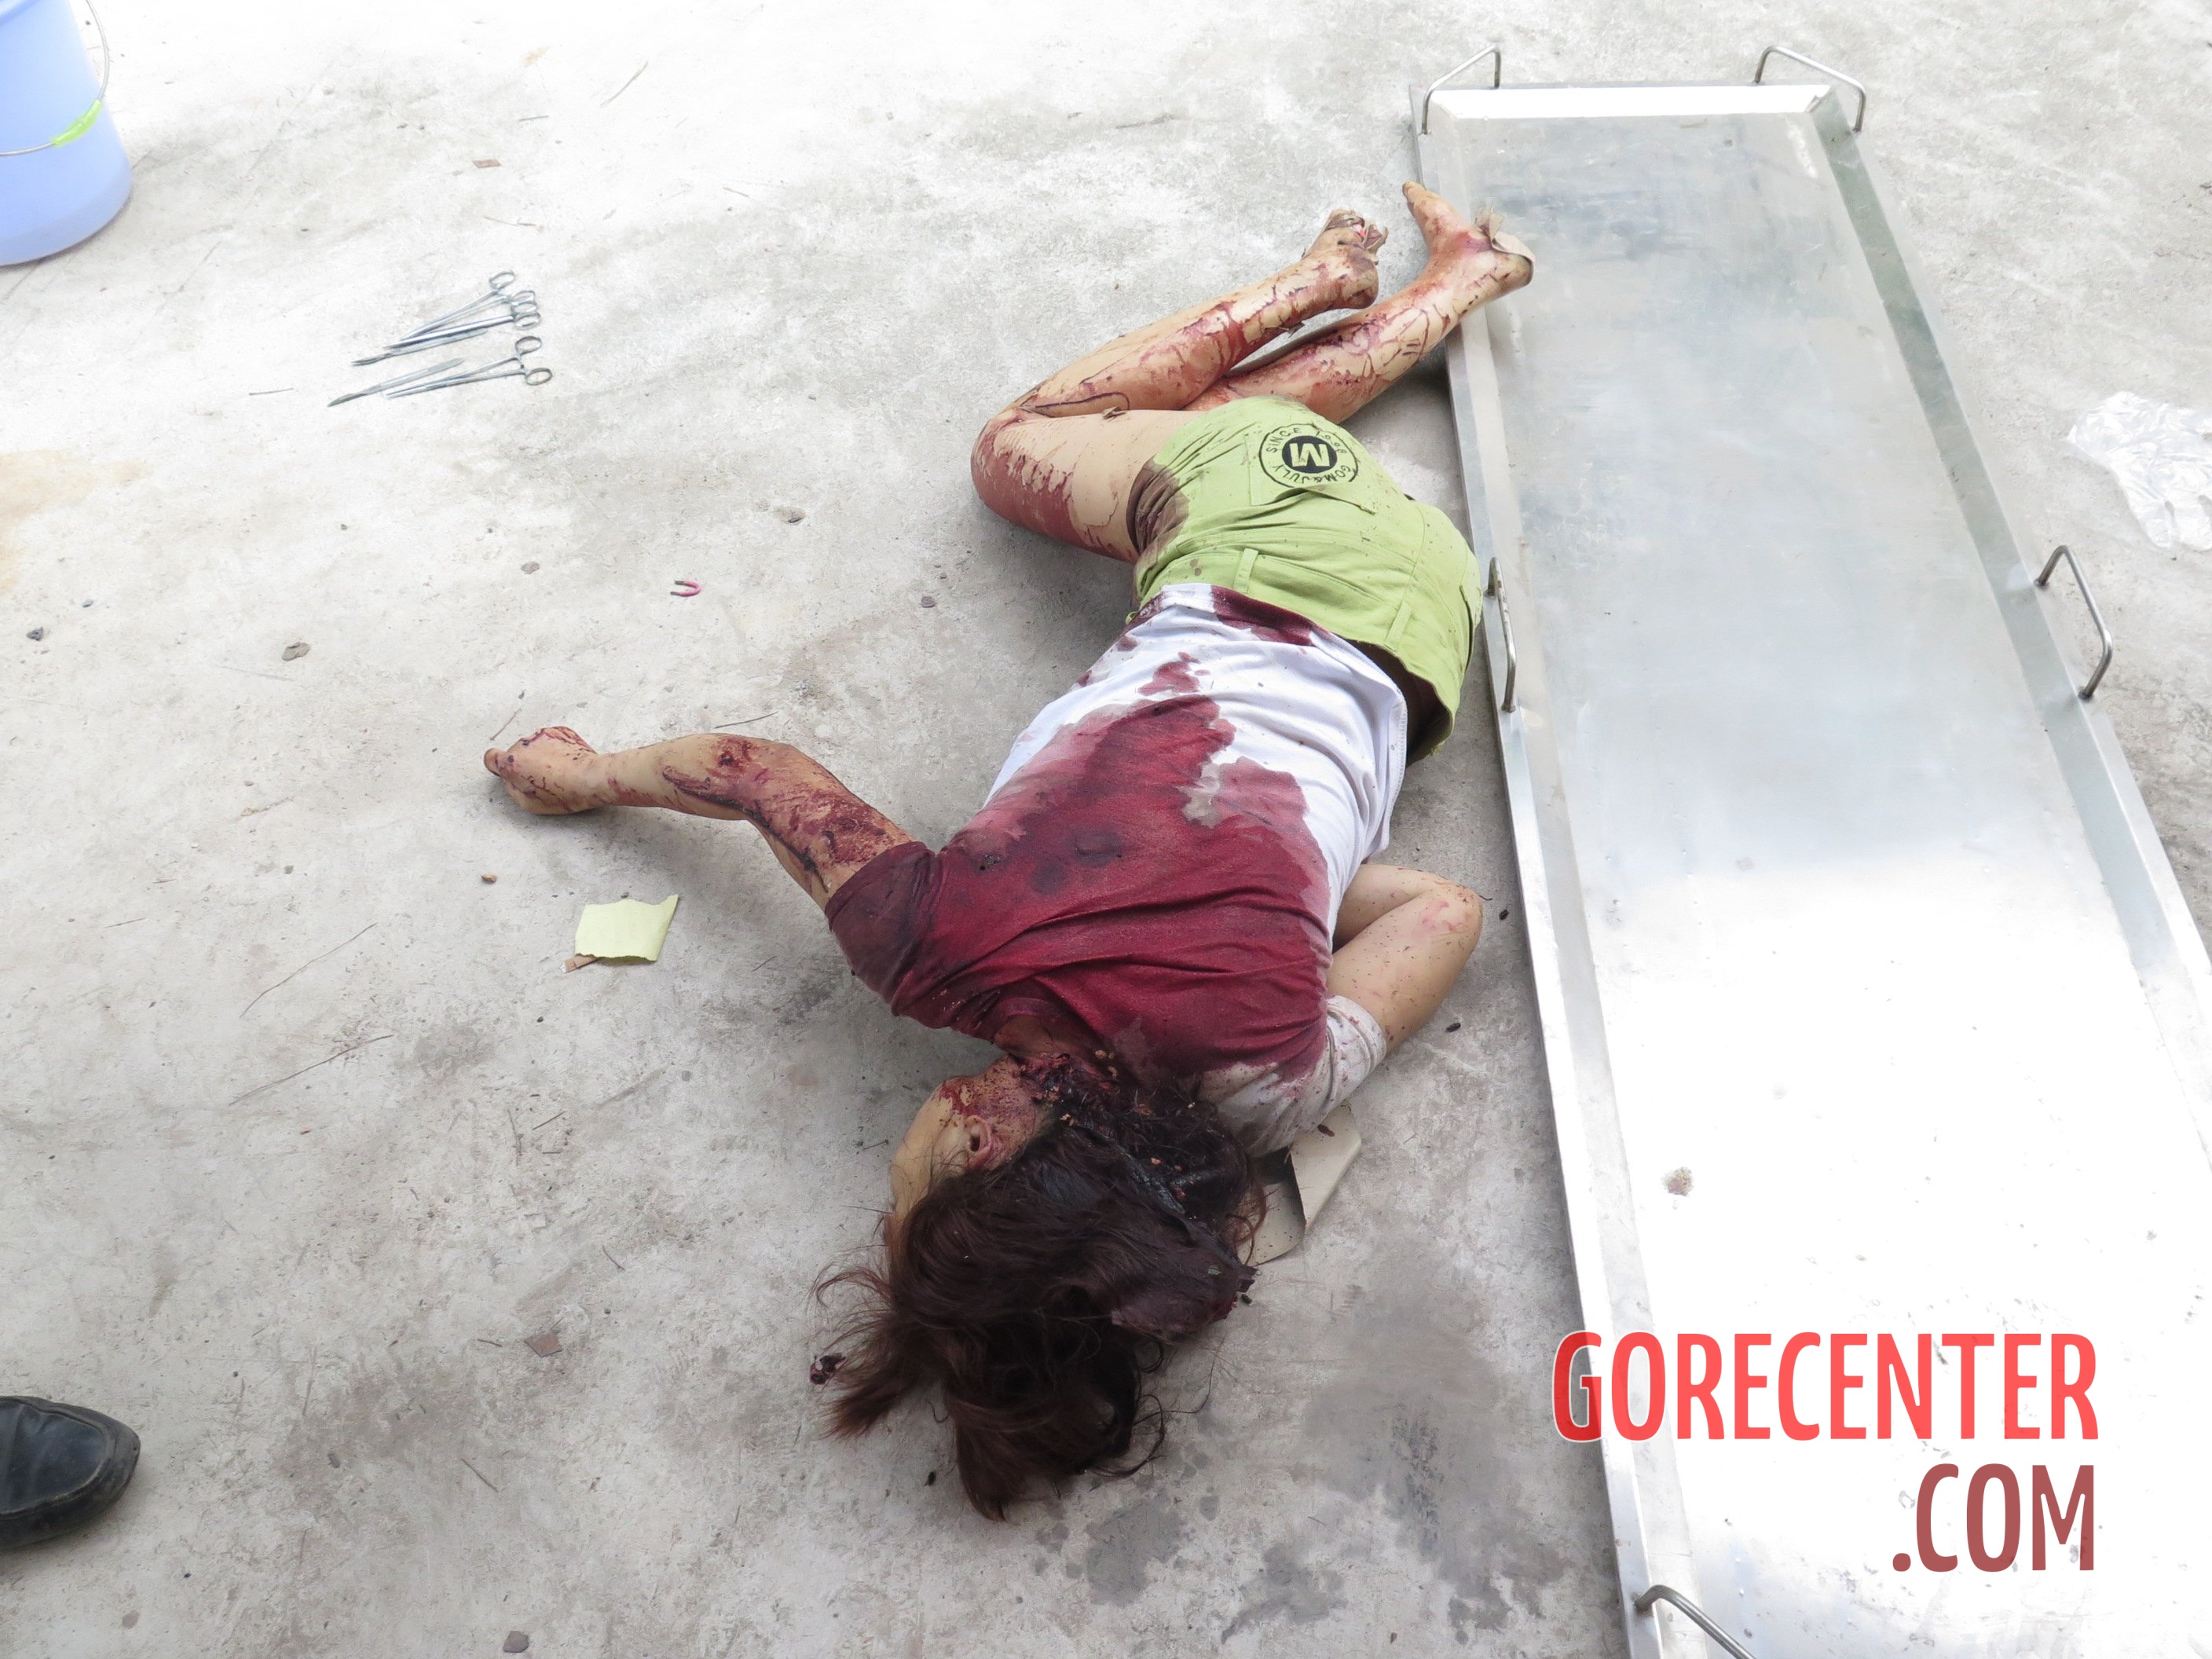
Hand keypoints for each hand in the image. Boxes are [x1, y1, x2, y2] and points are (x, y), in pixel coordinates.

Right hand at [483, 726, 607, 814]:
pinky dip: (557, 747)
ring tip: (560, 771)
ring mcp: (542, 735)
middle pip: (517, 753)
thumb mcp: (528, 804)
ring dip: (542, 754)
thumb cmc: (563, 793)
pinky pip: (552, 739)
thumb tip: (510, 779)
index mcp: (511, 763)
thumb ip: (511, 788)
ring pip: (535, 745)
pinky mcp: (560, 730)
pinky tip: (568, 761)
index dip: (496, 764)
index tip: (505, 769)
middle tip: (543, 778)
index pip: (491, 758)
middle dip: (525, 763)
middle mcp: (523, 744)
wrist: (591, 778)